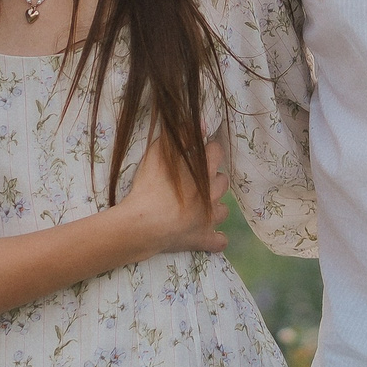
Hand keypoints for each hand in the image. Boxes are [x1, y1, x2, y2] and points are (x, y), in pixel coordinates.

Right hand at [117, 138, 229, 255]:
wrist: (142, 224)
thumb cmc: (148, 186)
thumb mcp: (158, 154)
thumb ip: (179, 136)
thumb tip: (201, 125)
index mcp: (204, 171)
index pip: (217, 152)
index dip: (209, 149)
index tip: (199, 151)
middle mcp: (212, 194)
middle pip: (223, 181)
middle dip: (213, 178)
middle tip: (196, 180)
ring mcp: (210, 219)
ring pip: (224, 210)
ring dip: (215, 206)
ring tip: (200, 206)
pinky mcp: (203, 239)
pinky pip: (219, 241)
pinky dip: (216, 238)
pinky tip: (209, 234)